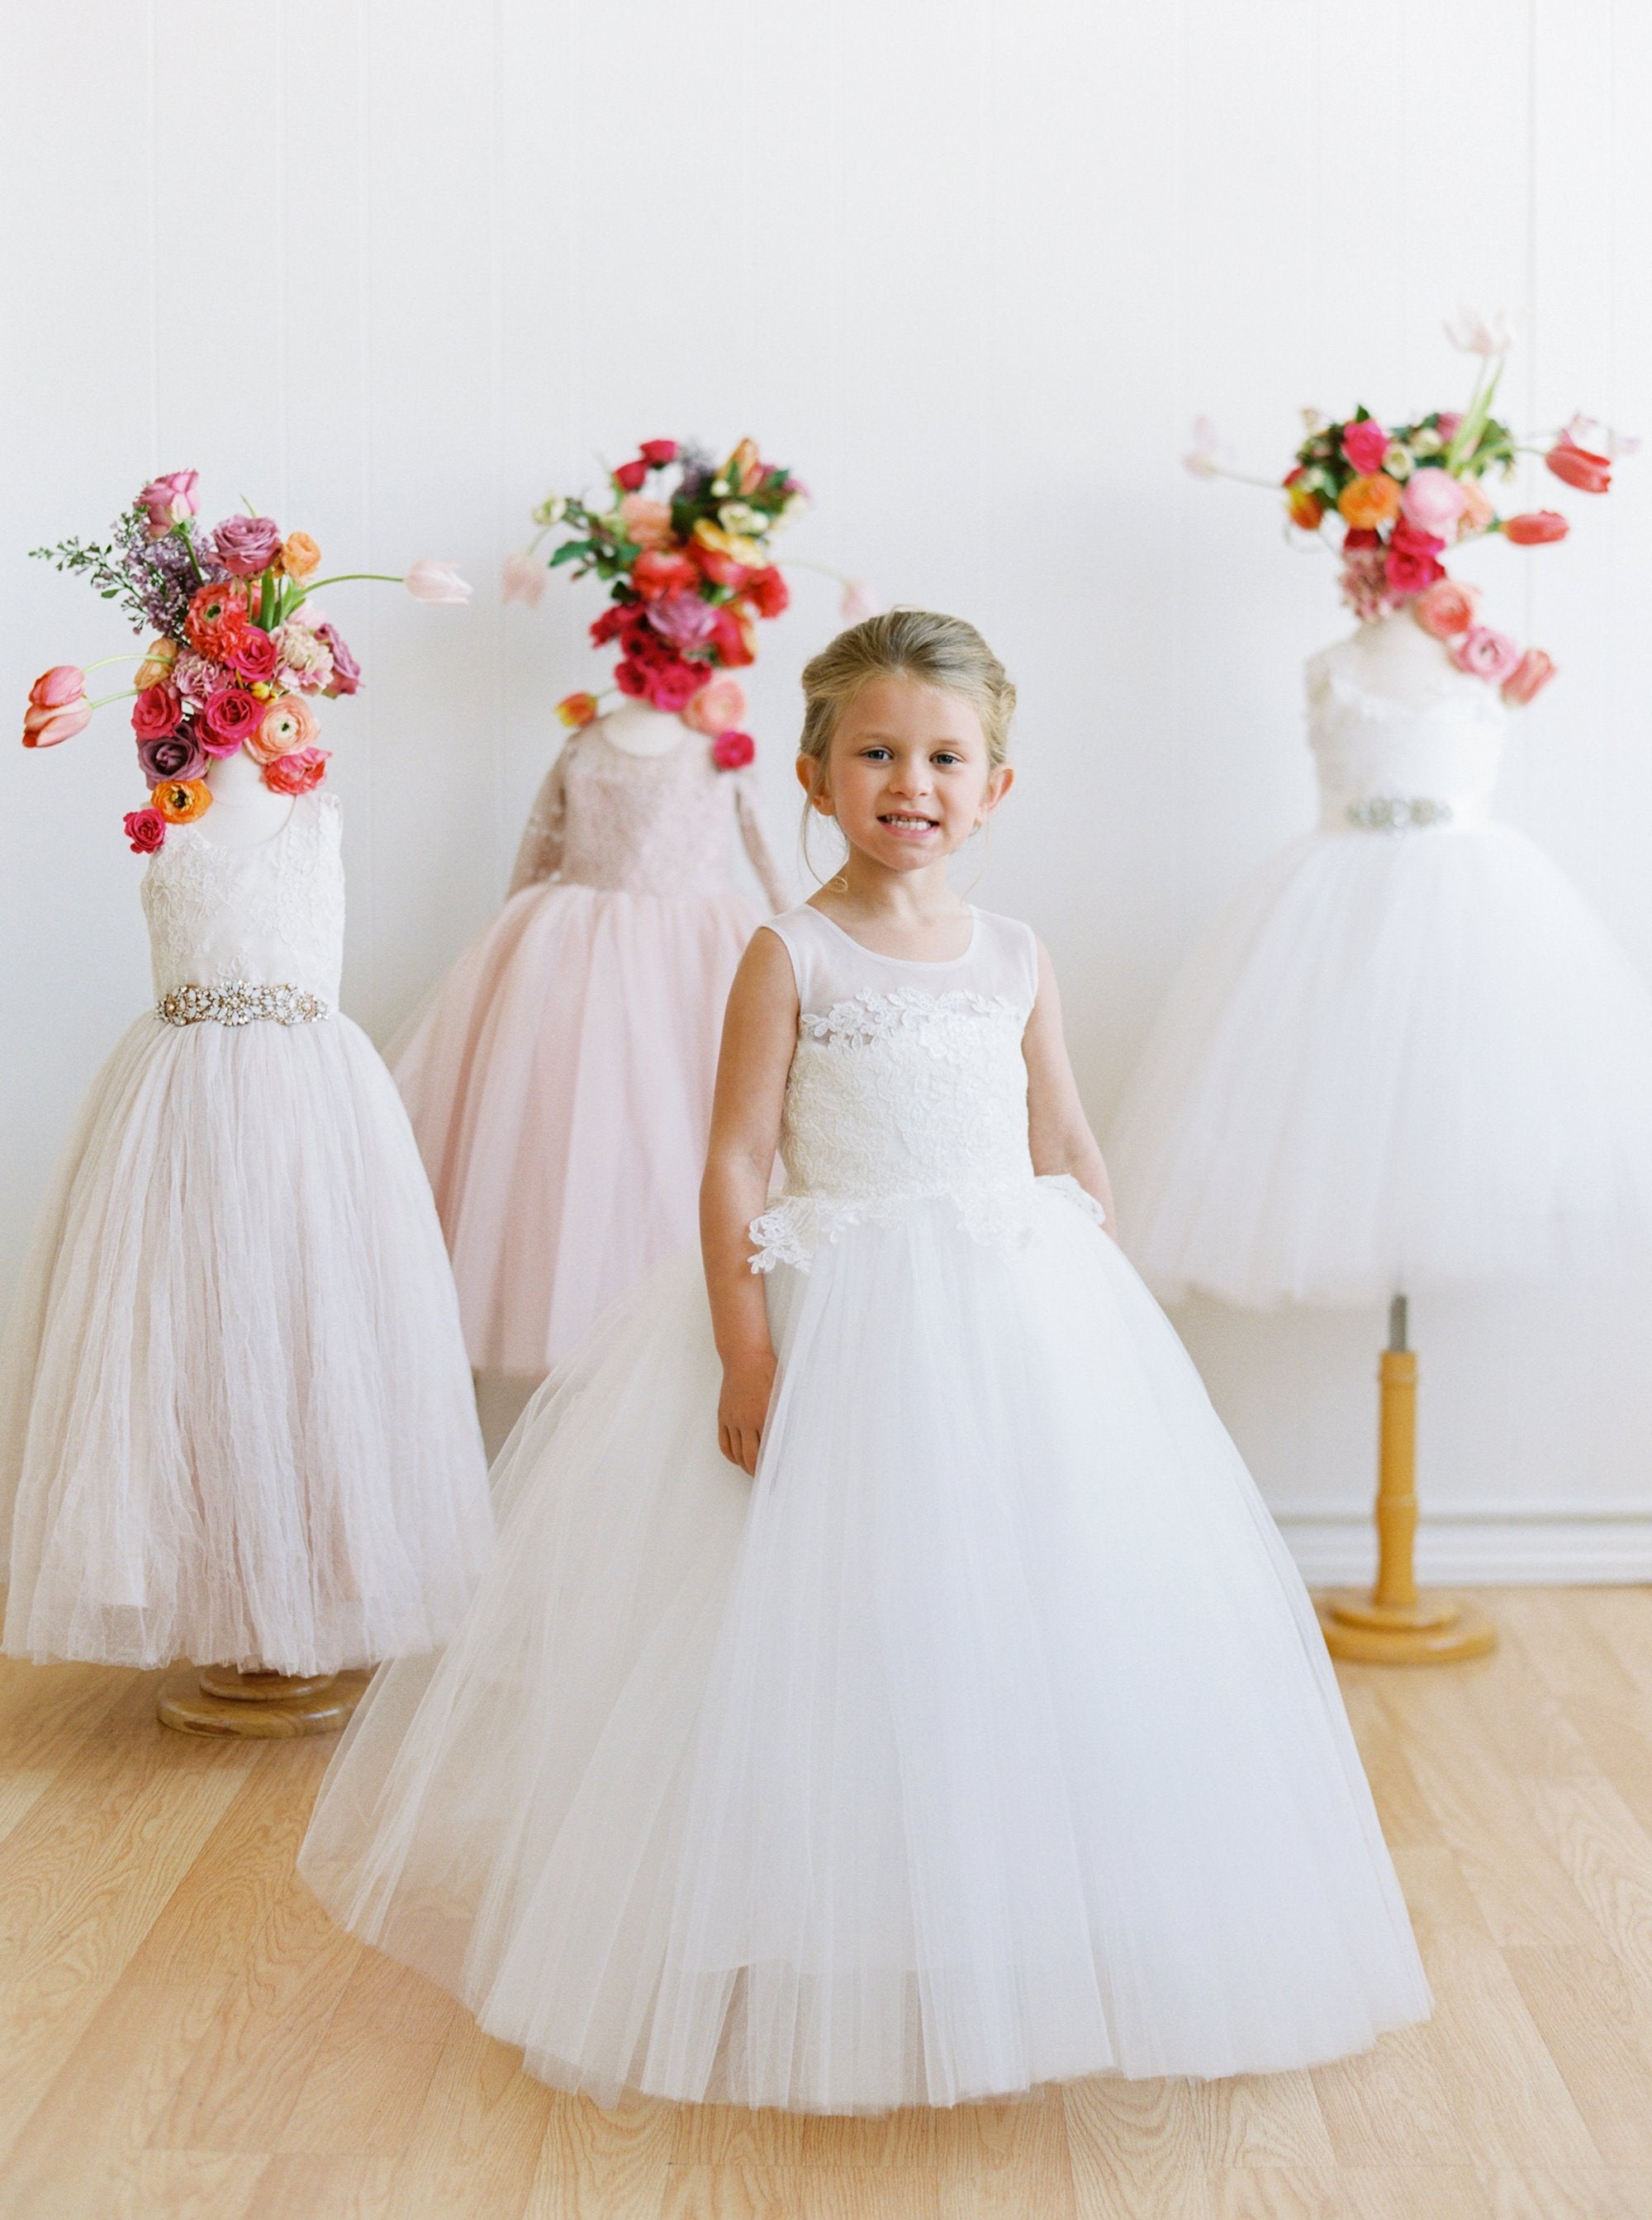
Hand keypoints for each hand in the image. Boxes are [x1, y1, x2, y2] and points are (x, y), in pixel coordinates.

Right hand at [718, 1348, 776, 1476]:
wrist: (745, 1357)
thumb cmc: (768, 1372)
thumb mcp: (784, 1394)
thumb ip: (786, 1417)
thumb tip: (792, 1437)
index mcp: (766, 1415)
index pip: (771, 1450)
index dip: (775, 1467)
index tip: (780, 1477)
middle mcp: (747, 1420)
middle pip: (752, 1458)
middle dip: (760, 1474)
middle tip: (767, 1480)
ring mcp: (733, 1419)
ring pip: (737, 1454)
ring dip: (746, 1467)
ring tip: (755, 1472)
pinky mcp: (723, 1417)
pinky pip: (725, 1444)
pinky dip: (731, 1456)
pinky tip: (738, 1460)